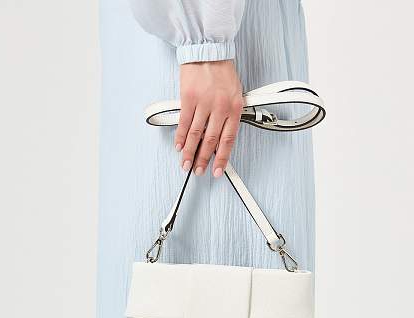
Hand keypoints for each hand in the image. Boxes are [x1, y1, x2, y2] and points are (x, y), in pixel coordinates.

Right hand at [175, 60, 243, 177]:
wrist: (209, 50)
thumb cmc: (222, 72)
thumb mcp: (235, 95)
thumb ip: (229, 117)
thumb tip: (219, 141)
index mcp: (234, 109)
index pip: (228, 140)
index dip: (222, 158)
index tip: (217, 171)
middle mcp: (220, 107)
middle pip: (210, 141)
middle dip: (203, 159)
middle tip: (198, 171)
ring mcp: (204, 103)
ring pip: (196, 135)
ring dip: (189, 152)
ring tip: (186, 164)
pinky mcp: (189, 98)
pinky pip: (184, 122)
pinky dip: (180, 137)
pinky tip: (179, 146)